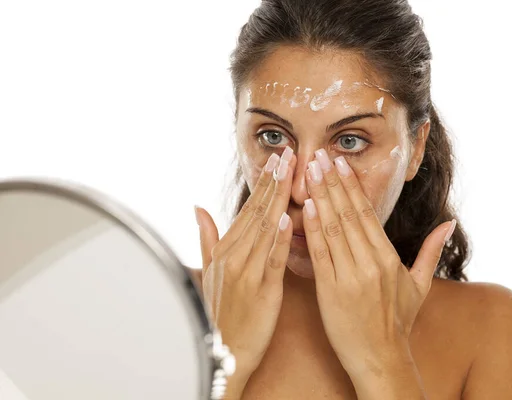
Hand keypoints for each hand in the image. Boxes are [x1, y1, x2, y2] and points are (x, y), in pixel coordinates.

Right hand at [194, 147, 295, 396]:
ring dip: (278, 197)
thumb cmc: (221, 311)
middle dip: (274, 179)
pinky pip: (270, 258)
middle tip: (290, 152)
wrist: (224, 350)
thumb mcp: (210, 270)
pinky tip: (286, 217)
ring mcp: (246, 271)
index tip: (278, 158)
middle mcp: (233, 255)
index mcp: (225, 249)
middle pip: (257, 210)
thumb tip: (198, 207)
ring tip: (291, 171)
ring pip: (264, 227)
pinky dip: (277, 237)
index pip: (248, 208)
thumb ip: (207, 237)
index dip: (264, 182)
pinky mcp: (261, 289)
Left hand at [302, 150, 455, 396]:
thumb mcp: (420, 286)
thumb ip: (432, 251)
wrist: (380, 358)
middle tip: (318, 155)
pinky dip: (312, 229)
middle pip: (348, 214)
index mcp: (388, 258)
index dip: (351, 185)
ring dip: (319, 197)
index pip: (366, 213)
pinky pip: (320, 254)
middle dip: (331, 182)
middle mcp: (370, 263)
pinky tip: (305, 207)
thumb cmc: (398, 322)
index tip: (339, 162)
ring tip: (308, 172)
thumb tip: (450, 224)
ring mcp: (348, 276)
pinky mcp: (329, 291)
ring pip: (332, 228)